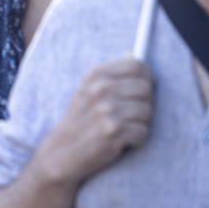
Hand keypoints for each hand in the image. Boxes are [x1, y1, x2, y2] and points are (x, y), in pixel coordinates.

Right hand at [35, 56, 153, 187]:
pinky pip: (143, 132)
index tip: (141, 89)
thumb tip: (134, 54)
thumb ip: (111, 74)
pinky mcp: (114, 132)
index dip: (146, 78)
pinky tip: (121, 141)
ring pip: (147, 112)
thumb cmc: (79, 121)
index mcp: (95, 75)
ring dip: (139, 123)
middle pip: (146, 89)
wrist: (61, 153)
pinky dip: (136, 140)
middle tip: (128, 115)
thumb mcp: (88, 91)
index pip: (137, 66)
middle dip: (143, 103)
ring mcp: (107, 111)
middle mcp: (101, 90)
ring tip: (122, 128)